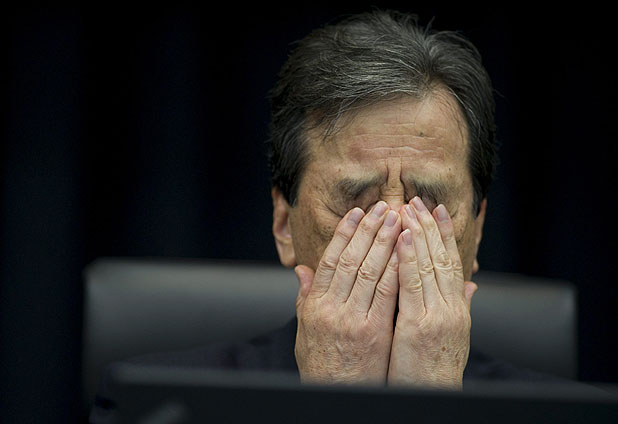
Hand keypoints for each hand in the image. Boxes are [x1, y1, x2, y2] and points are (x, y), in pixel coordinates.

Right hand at [294, 201, 400, 383]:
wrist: (336, 397)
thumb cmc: (322, 366)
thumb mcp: (305, 331)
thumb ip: (305, 298)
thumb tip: (301, 270)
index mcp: (313, 306)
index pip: (330, 259)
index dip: (345, 233)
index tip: (357, 213)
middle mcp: (330, 308)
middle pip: (351, 259)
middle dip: (369, 230)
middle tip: (384, 206)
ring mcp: (352, 320)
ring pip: (369, 271)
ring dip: (385, 241)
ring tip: (397, 219)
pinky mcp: (374, 332)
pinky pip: (386, 294)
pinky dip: (396, 268)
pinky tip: (406, 251)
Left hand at [387, 197, 476, 388]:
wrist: (434, 400)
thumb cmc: (436, 371)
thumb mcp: (452, 336)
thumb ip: (458, 306)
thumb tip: (469, 284)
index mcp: (456, 309)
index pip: (450, 262)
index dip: (443, 234)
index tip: (435, 210)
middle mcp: (451, 308)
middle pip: (441, 257)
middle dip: (428, 226)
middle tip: (417, 199)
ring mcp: (437, 316)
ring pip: (428, 265)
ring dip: (417, 234)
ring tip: (408, 209)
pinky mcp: (419, 327)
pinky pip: (412, 286)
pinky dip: (408, 259)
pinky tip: (402, 239)